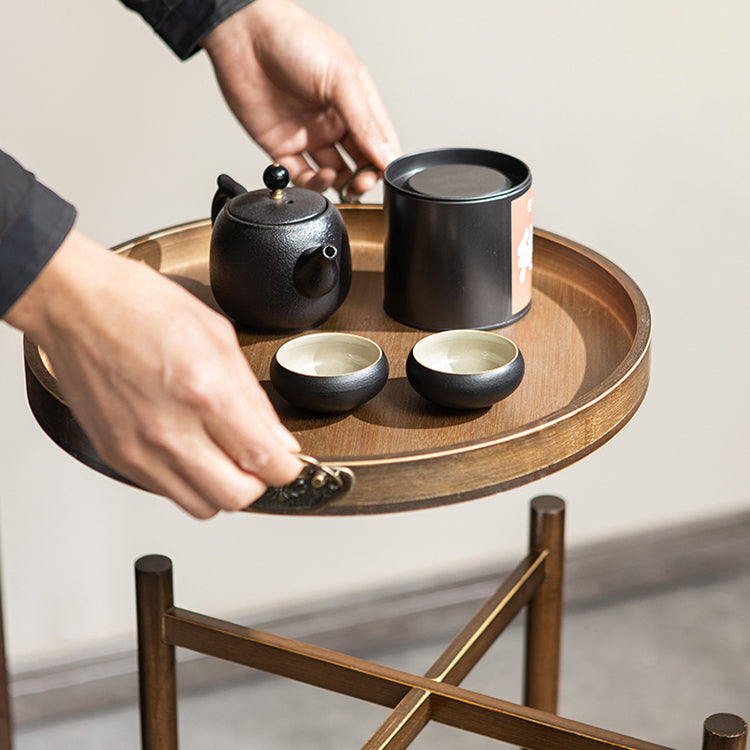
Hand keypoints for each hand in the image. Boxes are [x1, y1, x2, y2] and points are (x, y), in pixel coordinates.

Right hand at [5, 229, 302, 518]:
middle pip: (236, 496)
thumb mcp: (219, 337)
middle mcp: (172, 431)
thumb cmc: (140, 308)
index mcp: (206, 393)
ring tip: (223, 456)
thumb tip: (278, 437)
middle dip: (258, 482)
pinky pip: (166, 492)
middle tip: (258, 459)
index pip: (264, 461)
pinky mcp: (118, 457)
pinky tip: (190, 449)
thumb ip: (254, 397)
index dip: (288, 469)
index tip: (289, 462)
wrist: (76, 306)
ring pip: (202, 505)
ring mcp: (141, 450)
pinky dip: (188, 481)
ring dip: (223, 487)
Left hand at [202, 0, 399, 197]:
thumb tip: (386, 155)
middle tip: (360, 183)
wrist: (244, 34)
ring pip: (331, 175)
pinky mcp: (281, 146)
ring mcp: (308, 134)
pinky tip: (314, 177)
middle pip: (357, 163)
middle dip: (362, 179)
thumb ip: (365, 121)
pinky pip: (299, 176)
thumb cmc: (293, 39)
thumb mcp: (341, 77)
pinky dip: (309, 184)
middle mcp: (333, 121)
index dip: (383, 161)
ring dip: (337, 184)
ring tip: (334, 177)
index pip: (379, 141)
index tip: (382, 174)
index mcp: (355, 101)